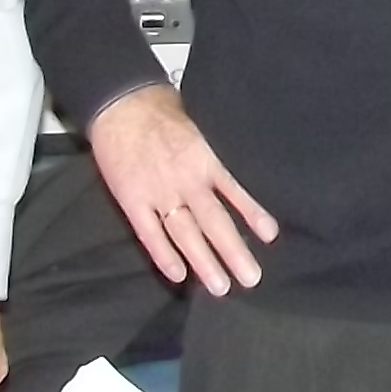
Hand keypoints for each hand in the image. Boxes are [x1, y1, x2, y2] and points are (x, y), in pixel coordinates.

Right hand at [85, 82, 278, 293]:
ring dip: (204, 262)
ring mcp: (158, 193)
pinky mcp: (132, 201)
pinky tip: (179, 275)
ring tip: (221, 287)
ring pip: (185, 234)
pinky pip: (150, 234)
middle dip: (233, 252)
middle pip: (213, 222)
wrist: (121, 104)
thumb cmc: (161, 114)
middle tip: (251, 278)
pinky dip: (164, 255)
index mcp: (204, 160)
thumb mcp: (197, 130)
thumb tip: (230, 181)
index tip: (270, 236)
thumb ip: (211, 158)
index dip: (251, 214)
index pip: (233, 192)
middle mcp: (185, 180)